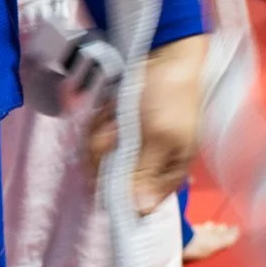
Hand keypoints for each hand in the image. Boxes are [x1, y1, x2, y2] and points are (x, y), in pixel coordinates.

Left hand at [86, 34, 207, 212]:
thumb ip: (146, 173)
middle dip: (107, 156)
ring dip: (101, 137)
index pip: (140, 205)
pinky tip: (109, 110)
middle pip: (112, 183)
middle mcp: (147, 165)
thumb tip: (140, 212)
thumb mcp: (161, 136)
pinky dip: (98, 125)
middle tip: (115, 132)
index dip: (121, 195)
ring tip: (114, 116)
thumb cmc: (169, 96)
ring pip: (99, 161)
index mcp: (168, 173)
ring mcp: (130, 149)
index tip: (111, 173)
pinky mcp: (117, 133)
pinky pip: (95, 141)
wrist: (162, 54)